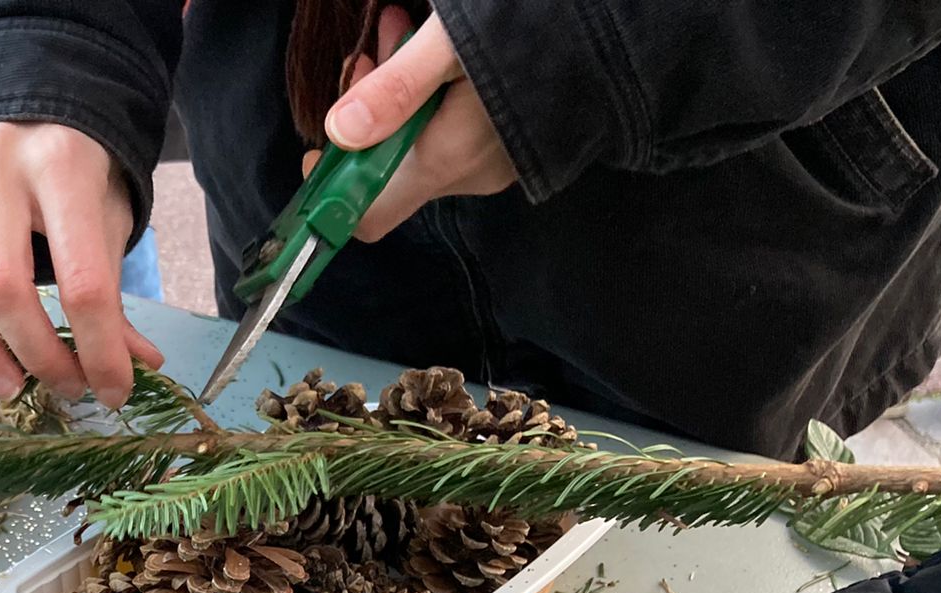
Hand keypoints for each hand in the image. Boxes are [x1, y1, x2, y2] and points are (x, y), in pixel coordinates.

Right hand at [0, 122, 162, 408]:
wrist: (27, 98)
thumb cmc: (75, 166)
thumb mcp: (107, 215)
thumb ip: (113, 288)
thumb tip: (139, 364)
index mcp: (62, 167)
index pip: (82, 278)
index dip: (99, 347)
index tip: (113, 392)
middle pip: (2, 282)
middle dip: (36, 351)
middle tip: (64, 387)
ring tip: (10, 386)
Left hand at [322, 6, 515, 240]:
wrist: (623, 33)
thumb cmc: (537, 31)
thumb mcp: (453, 44)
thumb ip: (397, 89)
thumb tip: (340, 131)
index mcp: (449, 159)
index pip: (370, 216)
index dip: (332, 194)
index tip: (316, 155)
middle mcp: (469, 174)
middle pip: (388, 167)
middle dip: (365, 113)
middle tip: (369, 53)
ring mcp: (492, 161)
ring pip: (418, 140)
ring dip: (396, 91)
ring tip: (399, 27)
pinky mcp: (510, 141)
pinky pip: (451, 130)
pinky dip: (430, 94)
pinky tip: (433, 48)